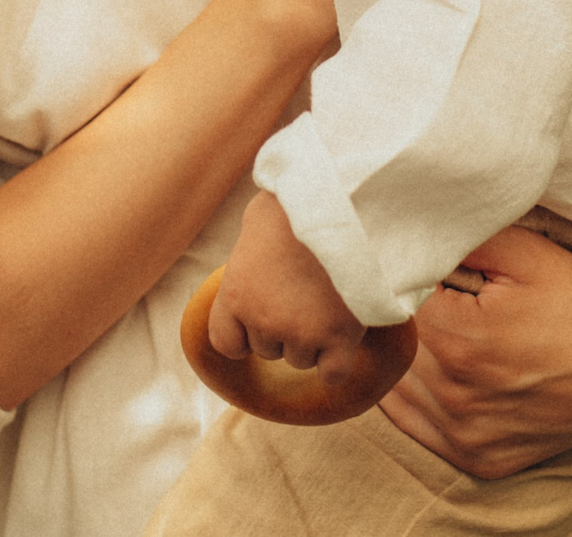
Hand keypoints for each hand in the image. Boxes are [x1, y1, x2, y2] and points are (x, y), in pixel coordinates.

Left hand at [208, 192, 373, 381]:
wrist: (341, 199)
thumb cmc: (296, 202)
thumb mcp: (257, 224)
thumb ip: (251, 256)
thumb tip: (254, 252)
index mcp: (235, 294)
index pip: (226, 343)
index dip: (245, 335)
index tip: (264, 320)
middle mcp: (263, 321)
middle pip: (269, 350)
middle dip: (286, 329)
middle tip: (306, 295)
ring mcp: (301, 333)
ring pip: (302, 359)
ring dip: (315, 340)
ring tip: (329, 301)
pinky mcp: (339, 337)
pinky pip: (333, 373)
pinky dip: (338, 360)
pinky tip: (345, 334)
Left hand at [378, 228, 571, 478]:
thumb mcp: (523, 248)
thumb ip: (457, 232)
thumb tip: (404, 219)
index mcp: (457, 338)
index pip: (389, 296)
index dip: (403, 274)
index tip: (426, 264)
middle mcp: (455, 396)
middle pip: (390, 345)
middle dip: (400, 315)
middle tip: (435, 293)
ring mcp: (466, 436)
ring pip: (395, 387)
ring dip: (405, 357)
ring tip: (444, 327)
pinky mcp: (479, 460)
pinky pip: (416, 426)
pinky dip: (417, 398)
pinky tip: (444, 369)